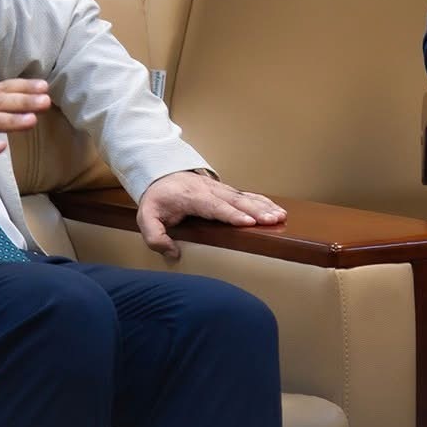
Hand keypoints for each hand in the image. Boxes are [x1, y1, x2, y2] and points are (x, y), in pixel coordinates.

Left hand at [136, 171, 286, 261]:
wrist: (159, 174)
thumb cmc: (157, 199)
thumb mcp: (146, 217)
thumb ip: (155, 236)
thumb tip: (173, 252)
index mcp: (192, 197)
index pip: (214, 206)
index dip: (232, 214)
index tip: (248, 223)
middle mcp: (209, 190)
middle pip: (235, 201)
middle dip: (256, 211)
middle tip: (274, 220)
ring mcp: (219, 189)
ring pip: (244, 197)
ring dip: (263, 206)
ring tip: (280, 215)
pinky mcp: (225, 191)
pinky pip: (246, 195)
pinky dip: (262, 201)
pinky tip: (276, 208)